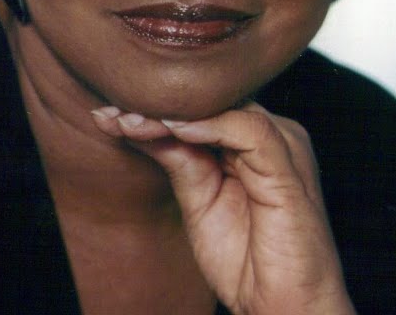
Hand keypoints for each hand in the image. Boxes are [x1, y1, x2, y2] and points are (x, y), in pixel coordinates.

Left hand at [91, 102, 354, 314]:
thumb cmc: (248, 260)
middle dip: (157, 106)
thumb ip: (178, 160)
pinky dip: (209, 126)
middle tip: (107, 114)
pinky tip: (172, 129)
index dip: (154, 108)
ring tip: (128, 121)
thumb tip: (136, 123)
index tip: (105, 115)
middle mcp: (274, 136)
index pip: (203, 107)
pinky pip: (251, 132)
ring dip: (172, 114)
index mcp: (254, 141)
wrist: (285, 309)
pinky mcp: (291, 171)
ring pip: (228, 108)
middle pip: (214, 101)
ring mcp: (286, 150)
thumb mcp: (199, 202)